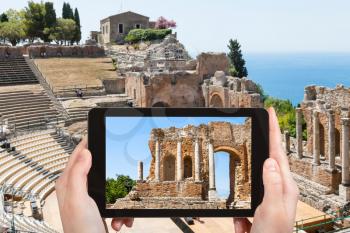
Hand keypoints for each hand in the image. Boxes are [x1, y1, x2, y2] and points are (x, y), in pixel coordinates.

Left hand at [55, 138, 133, 232]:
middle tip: (119, 171)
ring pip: (108, 184)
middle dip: (110, 173)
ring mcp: (87, 198)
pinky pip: (113, 199)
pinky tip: (120, 219)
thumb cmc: (81, 230)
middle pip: (95, 168)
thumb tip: (85, 152)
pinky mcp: (98, 207)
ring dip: (118, 196)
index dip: (88, 143)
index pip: (77, 155)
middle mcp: (76, 189)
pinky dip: (120, 209)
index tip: (98, 133)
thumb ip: (78, 174)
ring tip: (119, 211)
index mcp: (67, 183)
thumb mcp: (79, 199)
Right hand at [234, 107, 298, 232]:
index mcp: (284, 188)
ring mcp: (266, 200)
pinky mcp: (255, 209)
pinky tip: (241, 214)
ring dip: (248, 169)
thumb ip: (272, 185)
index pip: (278, 153)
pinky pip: (245, 198)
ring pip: (255, 177)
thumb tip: (270, 160)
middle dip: (264, 141)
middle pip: (269, 160)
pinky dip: (239, 203)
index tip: (270, 112)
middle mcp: (277, 191)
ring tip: (247, 152)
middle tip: (261, 123)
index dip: (274, 131)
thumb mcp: (272, 210)